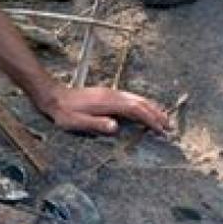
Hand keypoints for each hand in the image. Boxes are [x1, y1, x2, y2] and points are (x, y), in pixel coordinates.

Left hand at [39, 85, 170, 134]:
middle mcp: (112, 95)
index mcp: (108, 102)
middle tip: (169, 127)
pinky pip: (130, 98)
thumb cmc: (64, 112)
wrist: (53, 96)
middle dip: (156, 114)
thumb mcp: (76, 122)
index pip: (136, 110)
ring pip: (137, 99)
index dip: (150, 120)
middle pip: (140, 103)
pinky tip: (143, 109)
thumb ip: (96, 124)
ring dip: (151, 108)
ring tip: (162, 118)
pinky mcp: (107, 94)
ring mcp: (110, 93)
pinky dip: (142, 104)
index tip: (161, 130)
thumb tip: (115, 127)